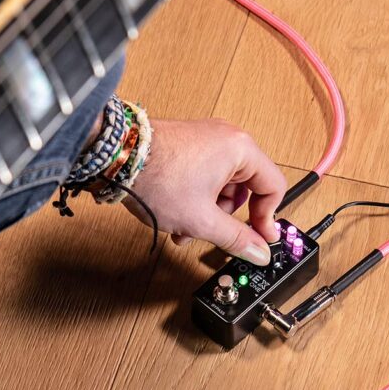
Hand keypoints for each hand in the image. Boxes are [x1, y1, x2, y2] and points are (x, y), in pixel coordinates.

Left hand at [126, 118, 286, 264]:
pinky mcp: (185, 144)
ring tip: (182, 226)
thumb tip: (258, 251)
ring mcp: (204, 138)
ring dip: (205, 211)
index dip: (267, 217)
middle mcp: (225, 138)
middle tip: (208, 231)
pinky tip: (174, 213)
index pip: (273, 186)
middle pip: (245, 188)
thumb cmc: (157, 178)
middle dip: (224, 217)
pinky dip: (193, 197)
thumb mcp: (202, 219)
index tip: (258, 238)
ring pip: (220, 184)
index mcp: (240, 149)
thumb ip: (235, 238)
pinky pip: (202, 174)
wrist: (115, 157)